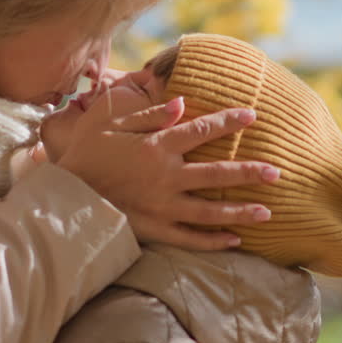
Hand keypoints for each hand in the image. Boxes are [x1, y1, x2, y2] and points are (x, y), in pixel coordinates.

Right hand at [54, 96, 280, 249]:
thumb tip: (182, 102)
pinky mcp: (155, 229)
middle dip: (249, 172)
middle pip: (217, 173)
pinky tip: (235, 240)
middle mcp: (166, 176)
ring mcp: (163, 206)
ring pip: (211, 210)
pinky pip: (190, 238)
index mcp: (157, 146)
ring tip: (267, 212)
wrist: (64, 195)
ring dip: (241, 211)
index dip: (229, 122)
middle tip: (277, 172)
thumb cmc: (84, 153)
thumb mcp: (109, 122)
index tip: (253, 116)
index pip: (201, 130)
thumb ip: (148, 113)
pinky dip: (213, 240)